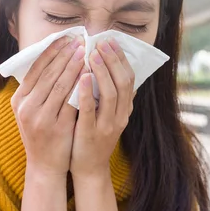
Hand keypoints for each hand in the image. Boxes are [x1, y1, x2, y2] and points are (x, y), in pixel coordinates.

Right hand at [11, 35, 84, 176]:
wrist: (44, 165)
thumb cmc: (41, 133)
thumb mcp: (30, 110)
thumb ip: (37, 89)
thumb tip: (52, 58)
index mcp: (19, 100)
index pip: (36, 69)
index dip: (52, 52)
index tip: (66, 39)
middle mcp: (27, 108)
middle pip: (49, 74)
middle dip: (65, 55)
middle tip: (80, 41)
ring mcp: (42, 118)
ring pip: (60, 86)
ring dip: (74, 66)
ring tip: (86, 52)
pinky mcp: (58, 127)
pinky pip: (71, 102)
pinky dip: (80, 87)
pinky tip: (90, 76)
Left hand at [70, 37, 134, 178]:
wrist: (89, 168)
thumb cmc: (95, 137)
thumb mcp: (110, 116)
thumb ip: (115, 97)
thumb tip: (120, 72)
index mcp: (124, 109)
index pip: (128, 79)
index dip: (120, 59)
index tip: (110, 41)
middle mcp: (120, 116)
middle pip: (122, 83)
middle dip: (112, 60)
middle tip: (101, 42)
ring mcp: (106, 126)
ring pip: (110, 94)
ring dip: (102, 72)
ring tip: (91, 54)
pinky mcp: (90, 133)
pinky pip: (89, 110)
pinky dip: (86, 92)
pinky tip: (81, 77)